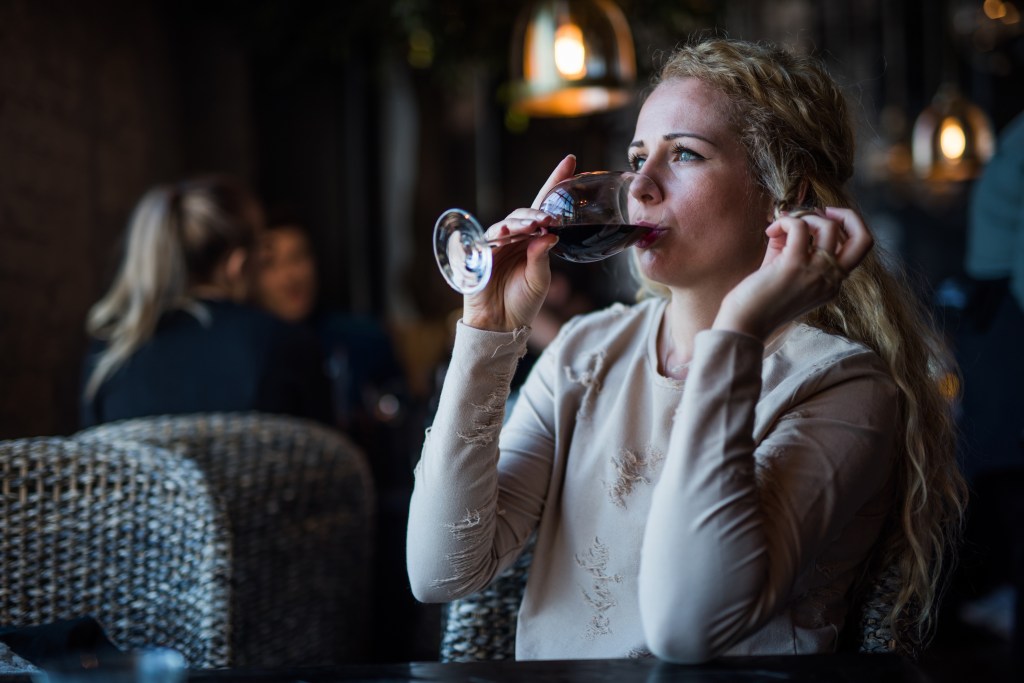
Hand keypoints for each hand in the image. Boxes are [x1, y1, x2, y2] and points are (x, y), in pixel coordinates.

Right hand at [463, 155, 576, 331]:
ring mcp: (497, 245)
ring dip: (520, 223)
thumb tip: (549, 235)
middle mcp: (515, 238)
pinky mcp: (480, 255)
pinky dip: (498, 236)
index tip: (571, 160)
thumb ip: (542, 257)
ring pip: (507, 224)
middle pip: (524, 213)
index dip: (555, 183)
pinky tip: (507, 235)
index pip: (544, 208)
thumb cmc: (522, 303)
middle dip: (537, 211)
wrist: (500, 326)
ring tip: (532, 226)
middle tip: (549, 217)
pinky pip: (488, 240)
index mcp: (532, 241)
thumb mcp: (539, 280)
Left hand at [713, 207, 873, 340]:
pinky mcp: (794, 265)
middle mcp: (830, 280)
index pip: (856, 250)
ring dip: (807, 215)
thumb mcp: (785, 273)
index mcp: (832, 285)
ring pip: (830, 227)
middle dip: (848, 215)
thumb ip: (793, 247)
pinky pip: (799, 226)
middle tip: (821, 211)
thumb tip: (792, 219)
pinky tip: (770, 230)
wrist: (742, 325)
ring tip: (784, 225)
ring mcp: (815, 272)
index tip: (820, 222)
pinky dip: (786, 221)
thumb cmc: (759, 302)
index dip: (841, 229)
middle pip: (864, 239)